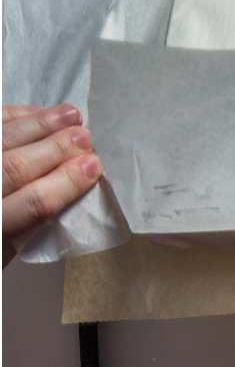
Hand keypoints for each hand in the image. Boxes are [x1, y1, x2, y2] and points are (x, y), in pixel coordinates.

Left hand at [3, 104, 101, 266]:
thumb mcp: (2, 253)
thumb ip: (28, 224)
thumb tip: (71, 185)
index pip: (29, 206)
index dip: (63, 184)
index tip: (92, 167)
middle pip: (12, 168)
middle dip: (54, 150)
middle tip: (85, 137)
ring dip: (38, 125)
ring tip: (70, 115)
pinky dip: (12, 116)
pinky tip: (37, 112)